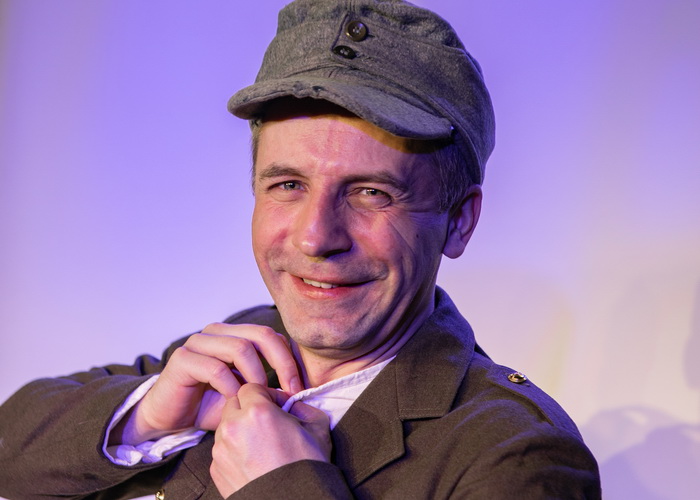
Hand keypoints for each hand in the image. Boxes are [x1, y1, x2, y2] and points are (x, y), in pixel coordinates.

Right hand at [111, 323, 302, 444]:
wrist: (169, 418)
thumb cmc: (208, 405)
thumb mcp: (246, 396)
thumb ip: (268, 388)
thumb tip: (299, 390)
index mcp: (234, 334)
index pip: (272, 336)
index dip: (290, 361)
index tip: (300, 390)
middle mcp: (217, 332)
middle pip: (261, 335)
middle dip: (282, 364)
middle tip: (290, 393)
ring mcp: (199, 342)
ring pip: (240, 348)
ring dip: (256, 376)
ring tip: (260, 399)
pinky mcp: (183, 358)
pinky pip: (216, 368)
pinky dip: (231, 387)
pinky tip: (234, 402)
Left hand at [210, 383, 330, 496]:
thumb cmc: (307, 466)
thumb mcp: (317, 425)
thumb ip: (301, 405)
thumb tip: (291, 403)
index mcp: (257, 411)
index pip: (250, 387)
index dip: (265, 395)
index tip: (276, 406)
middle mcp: (234, 427)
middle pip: (233, 404)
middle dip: (248, 409)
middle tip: (266, 423)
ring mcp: (221, 450)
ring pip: (226, 427)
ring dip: (239, 430)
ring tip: (260, 446)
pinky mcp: (216, 470)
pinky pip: (222, 450)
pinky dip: (234, 451)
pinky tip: (253, 462)